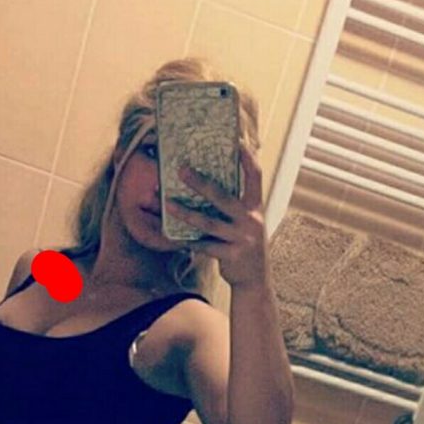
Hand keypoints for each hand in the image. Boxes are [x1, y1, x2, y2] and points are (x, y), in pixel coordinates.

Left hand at [169, 146, 268, 289]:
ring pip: (209, 223)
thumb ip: (236, 206)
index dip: (247, 159)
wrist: (255, 281)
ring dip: (186, 213)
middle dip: (201, 183)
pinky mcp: (231, 255)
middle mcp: (251, 220)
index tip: (237, 142)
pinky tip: (174, 236)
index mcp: (256, 208)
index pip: (255, 177)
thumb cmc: (245, 246)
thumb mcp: (248, 223)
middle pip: (223, 197)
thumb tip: (210, 186)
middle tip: (181, 170)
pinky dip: (189, 241)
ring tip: (168, 204)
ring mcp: (242, 238)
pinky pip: (205, 245)